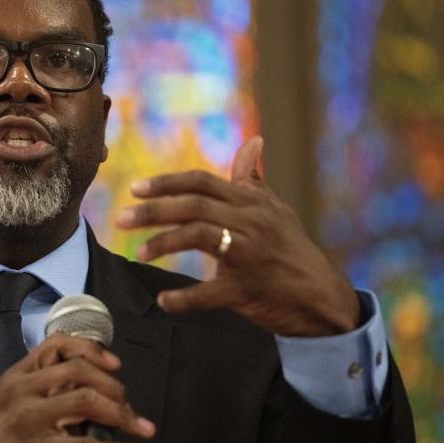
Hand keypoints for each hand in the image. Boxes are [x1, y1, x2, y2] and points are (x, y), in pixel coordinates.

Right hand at [0, 334, 154, 442]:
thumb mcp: (15, 408)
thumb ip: (47, 393)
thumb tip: (96, 391)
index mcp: (16, 377)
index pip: (56, 345)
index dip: (91, 350)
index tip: (114, 364)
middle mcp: (21, 392)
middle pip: (78, 370)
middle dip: (114, 387)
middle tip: (128, 406)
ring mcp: (29, 420)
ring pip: (86, 400)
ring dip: (121, 414)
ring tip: (138, 428)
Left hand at [116, 136, 358, 336]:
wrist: (322, 296)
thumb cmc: (291, 249)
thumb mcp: (275, 210)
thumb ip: (253, 180)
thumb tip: (253, 142)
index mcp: (251, 202)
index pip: (202, 182)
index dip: (166, 183)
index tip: (135, 189)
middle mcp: (251, 222)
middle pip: (194, 206)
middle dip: (154, 210)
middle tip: (121, 219)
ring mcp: (250, 255)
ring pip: (200, 237)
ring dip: (164, 243)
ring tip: (139, 252)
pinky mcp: (248, 289)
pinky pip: (211, 292)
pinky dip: (185, 298)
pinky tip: (164, 301)